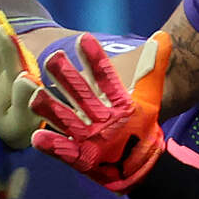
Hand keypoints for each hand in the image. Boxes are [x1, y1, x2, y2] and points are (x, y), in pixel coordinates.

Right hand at [29, 31, 170, 192]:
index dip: (95, 59)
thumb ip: (154, 69)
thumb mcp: (151, 99)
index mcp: (112, 100)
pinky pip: (62, 150)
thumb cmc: (142, 129)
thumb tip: (163, 35)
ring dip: (50, 108)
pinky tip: (37, 137)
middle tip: (53, 57)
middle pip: (79, 93)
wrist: (140, 164)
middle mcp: (95, 114)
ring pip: (65, 118)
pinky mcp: (79, 157)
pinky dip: (51, 145)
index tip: (84, 38)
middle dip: (66, 77)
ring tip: (35, 95)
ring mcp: (85, 135)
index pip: (104, 76)